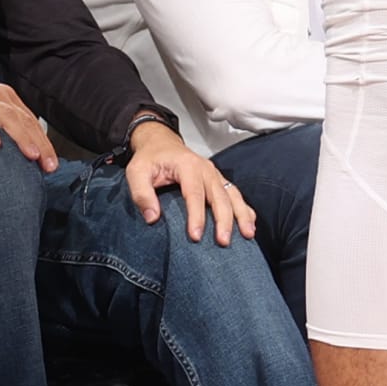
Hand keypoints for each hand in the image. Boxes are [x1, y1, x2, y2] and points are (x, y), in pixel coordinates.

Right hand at [0, 54, 56, 166]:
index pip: (31, 122)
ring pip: (6, 118)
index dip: (44, 144)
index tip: (52, 165)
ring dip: (21, 138)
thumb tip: (14, 149)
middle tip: (50, 167)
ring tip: (32, 156)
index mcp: (6, 98)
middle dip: (40, 145)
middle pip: (24, 121)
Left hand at [126, 121, 255, 241]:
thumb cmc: (149, 159)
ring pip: (232, 195)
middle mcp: (206, 169)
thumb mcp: (136, 172)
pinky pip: (235, 194)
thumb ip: (141, 194)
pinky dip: (245, 209)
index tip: (196, 237)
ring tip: (247, 235)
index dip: (196, 216)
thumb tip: (152, 218)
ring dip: (241, 215)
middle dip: (223, 220)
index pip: (194, 193)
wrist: (161, 143)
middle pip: (219, 196)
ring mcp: (215, 174)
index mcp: (187, 166)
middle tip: (223, 242)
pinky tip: (250, 224)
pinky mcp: (218, 180)